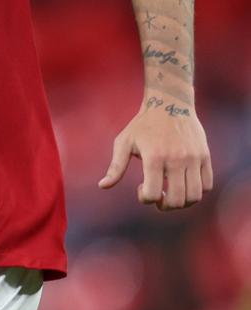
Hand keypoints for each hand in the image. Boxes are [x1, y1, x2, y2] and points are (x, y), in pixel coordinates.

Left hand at [98, 100, 212, 209]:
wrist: (169, 103)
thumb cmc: (143, 125)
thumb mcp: (124, 142)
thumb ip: (115, 166)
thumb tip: (102, 186)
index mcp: (154, 156)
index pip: (153, 194)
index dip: (145, 198)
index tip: (140, 188)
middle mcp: (176, 159)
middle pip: (177, 200)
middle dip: (165, 206)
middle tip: (158, 197)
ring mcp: (193, 158)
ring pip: (194, 196)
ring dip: (183, 202)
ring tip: (172, 193)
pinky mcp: (205, 156)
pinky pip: (207, 185)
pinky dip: (196, 192)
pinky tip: (183, 182)